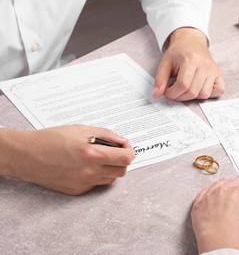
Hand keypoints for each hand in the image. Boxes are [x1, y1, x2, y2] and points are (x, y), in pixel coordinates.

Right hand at [0, 125, 134, 194]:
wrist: (27, 155)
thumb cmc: (51, 139)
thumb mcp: (81, 129)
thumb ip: (106, 135)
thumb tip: (122, 142)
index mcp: (92, 154)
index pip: (126, 158)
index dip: (130, 151)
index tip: (126, 147)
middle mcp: (90, 171)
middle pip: (122, 171)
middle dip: (122, 160)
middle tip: (115, 152)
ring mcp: (84, 183)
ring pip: (110, 179)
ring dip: (111, 168)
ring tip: (99, 158)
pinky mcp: (77, 190)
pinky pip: (96, 184)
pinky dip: (97, 175)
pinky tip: (86, 165)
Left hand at [152, 27, 224, 100]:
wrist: (191, 41)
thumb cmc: (178, 52)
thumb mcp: (165, 62)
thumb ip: (160, 79)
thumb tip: (156, 94)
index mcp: (190, 59)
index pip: (182, 85)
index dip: (172, 93)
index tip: (168, 92)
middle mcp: (204, 64)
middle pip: (193, 92)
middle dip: (180, 97)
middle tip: (175, 92)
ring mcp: (213, 69)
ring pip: (204, 94)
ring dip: (193, 96)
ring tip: (186, 89)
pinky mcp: (219, 73)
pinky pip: (219, 90)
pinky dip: (210, 94)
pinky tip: (200, 88)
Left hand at [191, 176, 238, 252]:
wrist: (218, 239)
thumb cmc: (238, 231)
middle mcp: (225, 190)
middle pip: (233, 182)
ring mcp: (211, 195)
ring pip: (218, 184)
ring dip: (223, 182)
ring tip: (226, 181)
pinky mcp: (200, 202)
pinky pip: (203, 192)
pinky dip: (207, 190)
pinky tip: (208, 190)